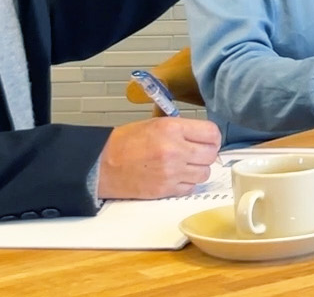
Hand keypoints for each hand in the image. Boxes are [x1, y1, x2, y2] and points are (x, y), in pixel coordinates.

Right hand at [95, 116, 221, 199]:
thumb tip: (203, 137)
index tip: (207, 140)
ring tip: (184, 165)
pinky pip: (191, 188)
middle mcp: (174, 150)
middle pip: (211, 155)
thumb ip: (182, 130)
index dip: (212, 138)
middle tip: (196, 153)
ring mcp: (171, 172)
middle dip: (206, 154)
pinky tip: (176, 177)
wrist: (101, 165)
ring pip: (204, 173)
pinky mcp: (165, 189)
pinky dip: (187, 184)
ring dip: (197, 170)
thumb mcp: (155, 124)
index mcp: (172, 128)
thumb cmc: (124, 143)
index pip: (212, 133)